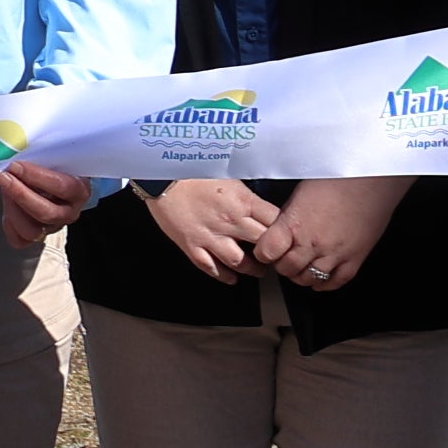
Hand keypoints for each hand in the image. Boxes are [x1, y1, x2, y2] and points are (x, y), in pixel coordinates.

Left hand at [0, 157, 101, 233]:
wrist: (55, 177)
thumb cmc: (54, 163)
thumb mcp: (55, 155)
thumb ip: (43, 154)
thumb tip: (19, 144)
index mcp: (79, 190)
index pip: (63, 187)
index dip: (37, 177)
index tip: (16, 165)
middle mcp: (69, 212)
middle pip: (46, 212)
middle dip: (21, 195)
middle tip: (4, 177)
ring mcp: (53, 227)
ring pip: (32, 231)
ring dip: (13, 210)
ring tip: (3, 190)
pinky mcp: (37, 235)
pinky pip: (20, 240)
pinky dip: (9, 226)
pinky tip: (6, 209)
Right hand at [145, 176, 280, 281]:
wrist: (160, 175)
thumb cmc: (192, 169)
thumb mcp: (227, 173)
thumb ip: (245, 191)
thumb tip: (259, 200)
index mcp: (243, 202)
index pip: (276, 221)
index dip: (285, 229)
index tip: (287, 234)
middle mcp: (231, 222)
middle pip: (263, 245)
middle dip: (273, 253)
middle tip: (276, 256)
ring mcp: (211, 236)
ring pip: (240, 262)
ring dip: (252, 269)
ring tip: (257, 270)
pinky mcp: (191, 245)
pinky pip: (210, 267)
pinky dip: (223, 275)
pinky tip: (231, 278)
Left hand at [257, 170, 407, 289]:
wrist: (370, 178)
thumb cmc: (337, 178)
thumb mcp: (300, 194)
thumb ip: (288, 216)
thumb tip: (279, 229)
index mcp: (295, 223)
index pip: (267, 251)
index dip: (263, 253)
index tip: (265, 251)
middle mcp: (313, 242)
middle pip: (286, 268)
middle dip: (281, 265)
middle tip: (283, 259)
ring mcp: (334, 253)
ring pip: (309, 278)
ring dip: (301, 276)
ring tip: (301, 267)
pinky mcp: (355, 258)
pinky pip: (336, 281)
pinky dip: (325, 284)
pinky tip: (320, 281)